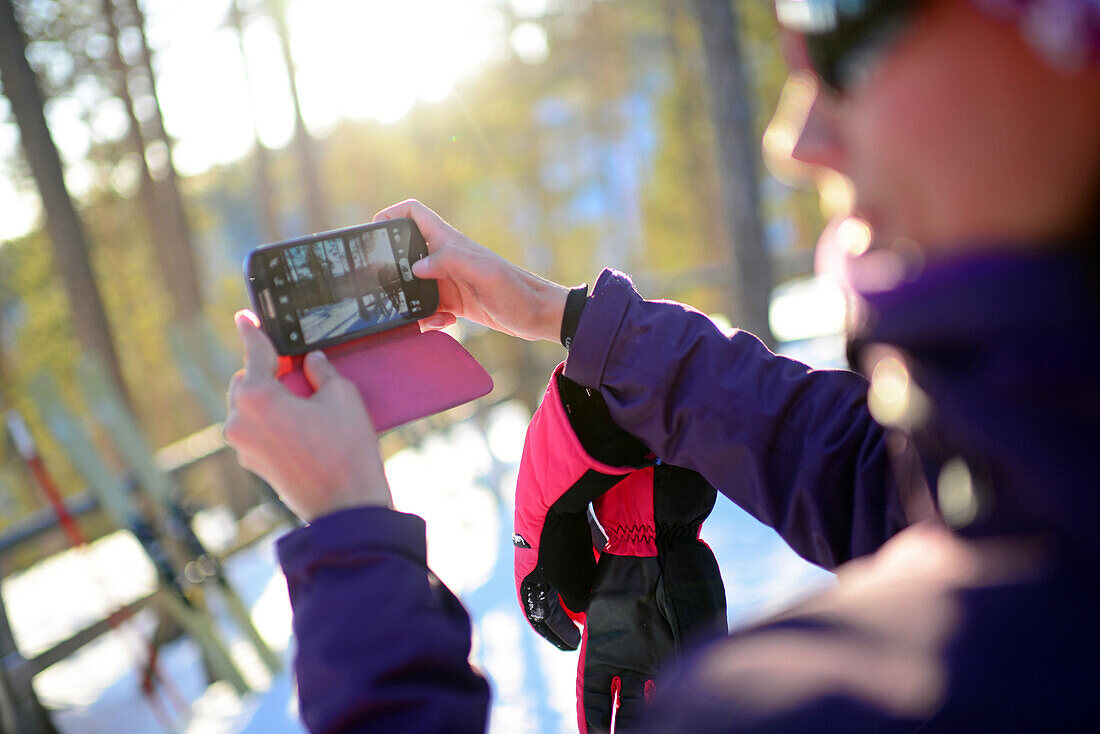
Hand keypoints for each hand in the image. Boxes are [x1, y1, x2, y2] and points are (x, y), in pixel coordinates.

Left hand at [223, 311, 391, 520]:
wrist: (346, 507)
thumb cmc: (347, 449)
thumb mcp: (342, 397)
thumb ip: (321, 371)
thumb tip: (310, 361)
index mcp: (258, 397)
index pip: (254, 353)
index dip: (252, 331)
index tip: (245, 317)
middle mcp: (240, 420)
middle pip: (246, 380)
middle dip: (267, 370)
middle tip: (297, 366)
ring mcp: (242, 445)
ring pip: (248, 406)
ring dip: (269, 395)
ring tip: (302, 397)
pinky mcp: (253, 463)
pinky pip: (255, 428)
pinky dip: (271, 418)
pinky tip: (299, 420)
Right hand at [373, 199, 569, 341]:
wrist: (540, 316)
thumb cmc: (518, 291)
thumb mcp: (486, 273)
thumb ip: (452, 262)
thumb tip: (415, 266)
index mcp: (450, 242)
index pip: (413, 213)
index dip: (390, 214)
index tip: (372, 232)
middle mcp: (445, 258)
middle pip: (404, 251)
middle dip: (389, 267)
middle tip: (381, 286)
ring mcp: (447, 281)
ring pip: (411, 284)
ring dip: (407, 300)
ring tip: (414, 314)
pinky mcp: (453, 302)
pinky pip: (427, 308)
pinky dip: (426, 319)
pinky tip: (440, 325)